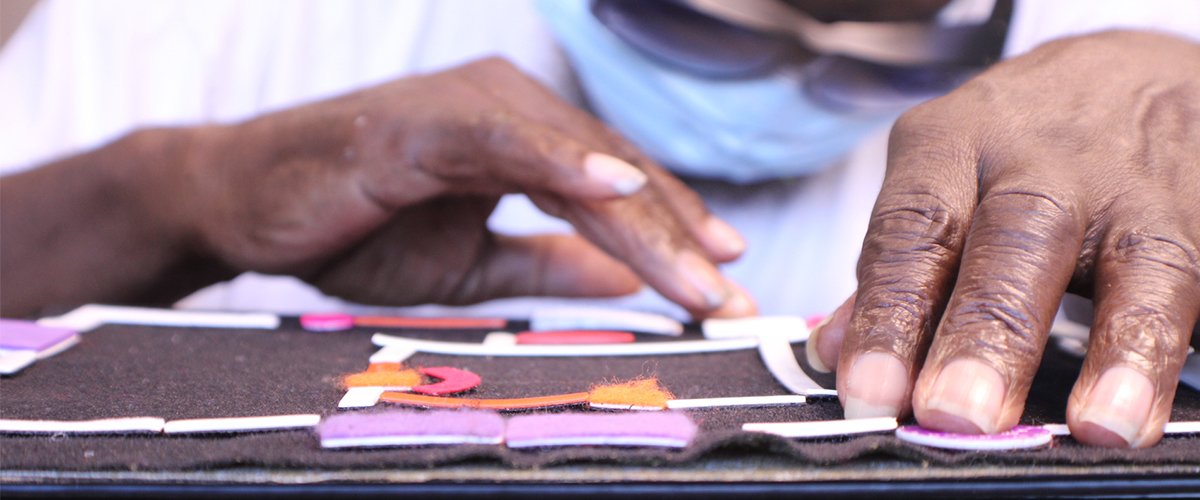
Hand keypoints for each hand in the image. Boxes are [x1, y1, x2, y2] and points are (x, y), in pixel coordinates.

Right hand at [178, 58, 753, 316]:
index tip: (723, 280)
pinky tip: (616, 191)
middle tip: (729, 297)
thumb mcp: (472, 261)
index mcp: (521, 136)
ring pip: (577, 164)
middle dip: (675, 240)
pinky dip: (563, 164)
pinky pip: (507, 144)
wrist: (244, 203)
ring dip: (643, 219)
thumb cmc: (353, 226)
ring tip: (702, 269)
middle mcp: (507, 107)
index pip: (615, 187)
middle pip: (612, 177)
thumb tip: (625, 279)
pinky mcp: (425, 124)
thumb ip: (549, 263)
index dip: (672, 232)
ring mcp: (468, 107)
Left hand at [806, 31, 1199, 446]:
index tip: (870, 393)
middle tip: (955, 413)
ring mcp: (1133, 184)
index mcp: (951, 144)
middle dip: (985, 332)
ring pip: (1133, 259)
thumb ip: (891, 270)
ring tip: (1096, 426)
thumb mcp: (941, 182)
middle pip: (1015, 237)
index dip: (888, 315)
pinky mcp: (1198, 211)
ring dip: (1115, 348)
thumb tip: (830, 353)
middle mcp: (1042, 156)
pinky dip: (1171, 345)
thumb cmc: (1013, 152)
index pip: (912, 230)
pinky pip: (1197, 276)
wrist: (1131, 78)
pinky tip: (1155, 407)